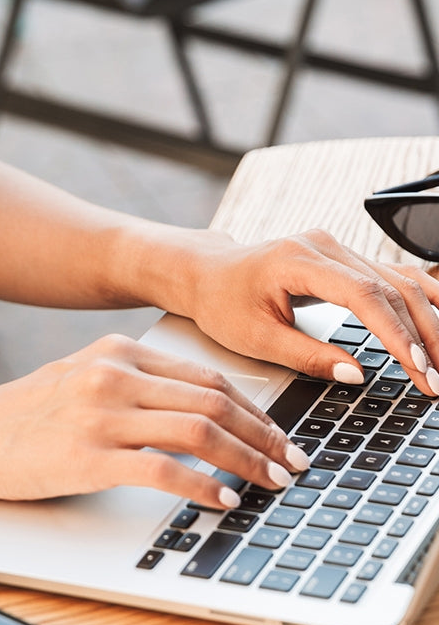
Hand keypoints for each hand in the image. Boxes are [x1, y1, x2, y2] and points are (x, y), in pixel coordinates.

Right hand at [0, 334, 308, 508]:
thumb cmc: (20, 416)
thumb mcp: (79, 380)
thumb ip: (132, 386)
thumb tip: (195, 415)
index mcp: (117, 352)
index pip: (206, 376)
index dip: (254, 409)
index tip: (277, 436)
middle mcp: (114, 375)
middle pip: (214, 402)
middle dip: (264, 436)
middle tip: (290, 463)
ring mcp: (100, 414)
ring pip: (199, 432)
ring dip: (246, 460)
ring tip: (270, 483)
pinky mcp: (87, 455)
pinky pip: (163, 469)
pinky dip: (203, 485)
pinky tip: (222, 500)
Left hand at [186, 229, 438, 395]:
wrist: (208, 275)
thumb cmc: (222, 303)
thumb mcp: (255, 338)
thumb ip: (307, 356)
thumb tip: (355, 374)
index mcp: (299, 259)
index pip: (364, 295)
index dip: (396, 334)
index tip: (418, 368)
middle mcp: (327, 246)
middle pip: (394, 287)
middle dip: (424, 336)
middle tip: (438, 379)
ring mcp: (339, 248)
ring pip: (402, 282)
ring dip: (429, 323)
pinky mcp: (346, 259)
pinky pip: (394, 279)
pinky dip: (420, 305)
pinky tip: (438, 329)